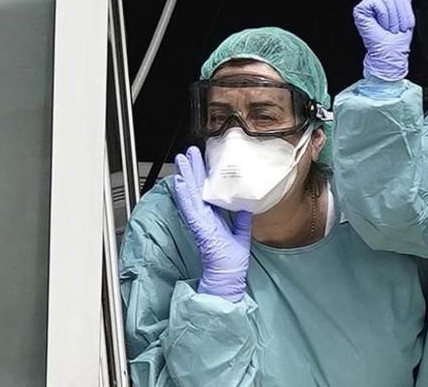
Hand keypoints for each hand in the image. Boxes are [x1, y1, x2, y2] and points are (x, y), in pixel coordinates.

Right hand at [174, 146, 252, 302]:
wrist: (228, 275)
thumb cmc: (232, 260)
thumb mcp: (242, 233)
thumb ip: (243, 219)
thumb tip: (247, 205)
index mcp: (213, 216)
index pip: (206, 191)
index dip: (203, 175)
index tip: (202, 159)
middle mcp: (204, 216)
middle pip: (196, 188)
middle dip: (192, 169)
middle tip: (188, 152)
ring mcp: (200, 221)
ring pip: (190, 194)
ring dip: (185, 176)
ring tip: (181, 160)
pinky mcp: (199, 227)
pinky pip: (190, 208)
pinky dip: (184, 195)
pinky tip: (181, 182)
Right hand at [353, 0, 414, 80]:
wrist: (390, 54)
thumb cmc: (397, 40)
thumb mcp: (406, 15)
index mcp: (385, 2)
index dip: (405, 7)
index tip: (404, 23)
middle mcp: (374, 1)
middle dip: (399, 12)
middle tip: (396, 27)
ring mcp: (366, 5)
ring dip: (392, 16)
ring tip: (389, 28)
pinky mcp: (360, 10)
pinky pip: (378, 2)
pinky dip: (384, 15)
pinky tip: (381, 25)